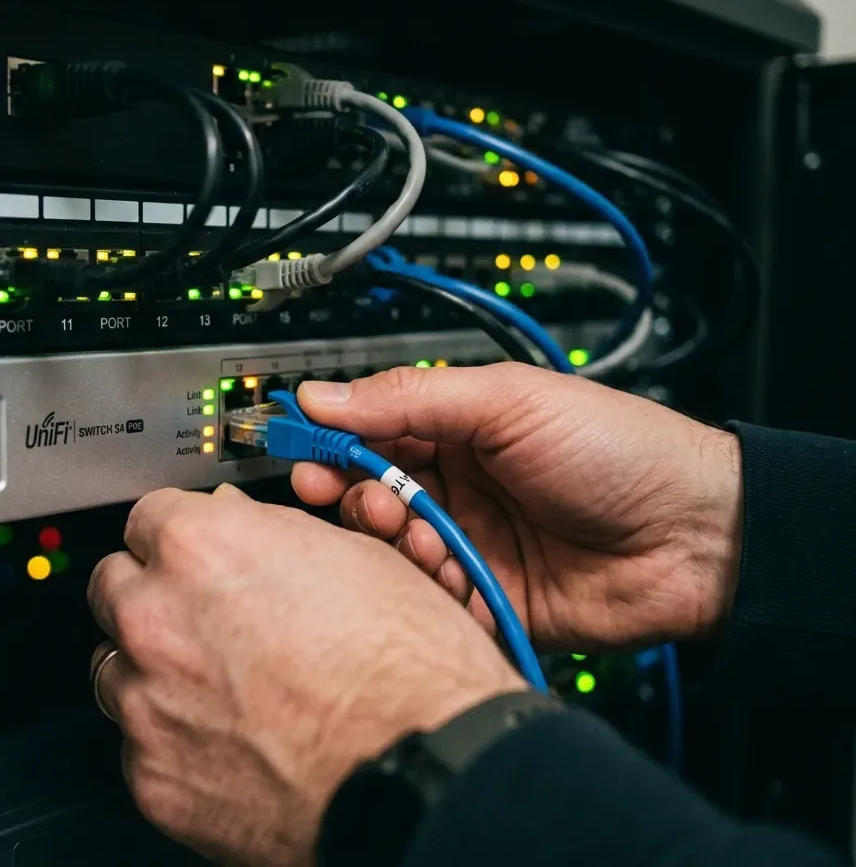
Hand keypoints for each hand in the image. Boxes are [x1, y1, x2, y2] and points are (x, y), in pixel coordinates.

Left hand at [88, 484, 523, 865]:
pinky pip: (141, 745)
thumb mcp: (355, 557)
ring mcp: (148, 704)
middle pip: (115, 586)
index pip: (147, 517)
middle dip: (157, 595)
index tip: (195, 552)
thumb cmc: (409, 671)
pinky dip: (176, 741)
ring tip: (225, 687)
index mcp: (202, 548)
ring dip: (156, 669)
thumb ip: (270, 535)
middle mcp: (159, 620)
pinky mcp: (153, 779)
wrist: (430, 776)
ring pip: (117, 667)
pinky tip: (234, 743)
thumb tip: (238, 525)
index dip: (182, 535)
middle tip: (208, 618)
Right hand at [292, 364, 743, 651]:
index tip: (296, 450)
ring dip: (395, 542)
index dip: (329, 441)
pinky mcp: (485, 598)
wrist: (697, 537)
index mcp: (458, 429)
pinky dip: (431, 590)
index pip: (369, 431)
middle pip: (369, 494)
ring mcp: (470, 543)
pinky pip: (431, 600)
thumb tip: (324, 394)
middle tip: (362, 499)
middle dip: (354, 497)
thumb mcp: (508, 402)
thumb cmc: (620, 450)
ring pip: (393, 550)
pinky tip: (454, 575)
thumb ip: (409, 398)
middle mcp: (456, 486)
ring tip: (424, 534)